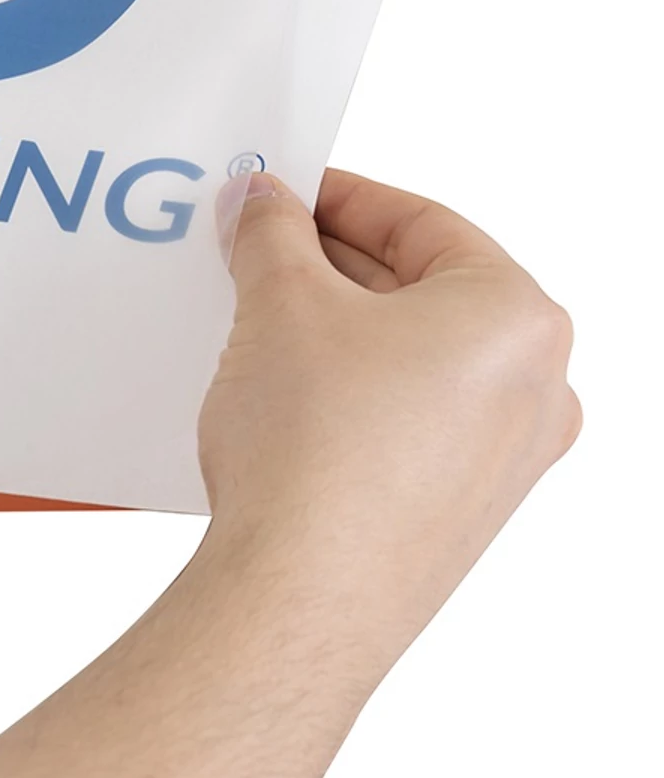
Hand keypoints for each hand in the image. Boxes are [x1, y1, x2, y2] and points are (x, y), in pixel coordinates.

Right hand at [0, 172, 578, 776]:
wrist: (299, 596)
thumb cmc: (317, 451)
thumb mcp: (280, 299)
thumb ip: (270, 229)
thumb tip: (262, 202)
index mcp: (517, 318)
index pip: (420, 221)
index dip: (335, 195)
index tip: (278, 191)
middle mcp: (533, 389)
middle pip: (418, 286)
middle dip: (326, 261)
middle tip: (254, 245)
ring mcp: (502, 459)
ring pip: (407, 353)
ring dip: (331, 321)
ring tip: (254, 309)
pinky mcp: (457, 508)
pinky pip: (403, 413)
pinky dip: (345, 382)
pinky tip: (278, 383)